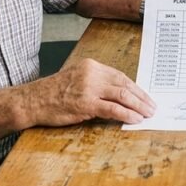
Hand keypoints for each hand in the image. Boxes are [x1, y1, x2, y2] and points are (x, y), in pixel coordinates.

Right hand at [21, 58, 155, 125]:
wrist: (33, 100)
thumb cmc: (54, 92)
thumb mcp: (77, 79)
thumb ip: (97, 83)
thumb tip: (120, 95)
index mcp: (91, 66)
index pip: (120, 76)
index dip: (135, 88)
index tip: (145, 96)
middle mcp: (92, 74)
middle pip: (125, 84)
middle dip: (141, 97)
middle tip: (152, 106)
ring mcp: (89, 88)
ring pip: (122, 95)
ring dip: (138, 106)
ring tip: (148, 114)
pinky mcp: (85, 104)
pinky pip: (112, 109)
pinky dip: (126, 114)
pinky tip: (135, 119)